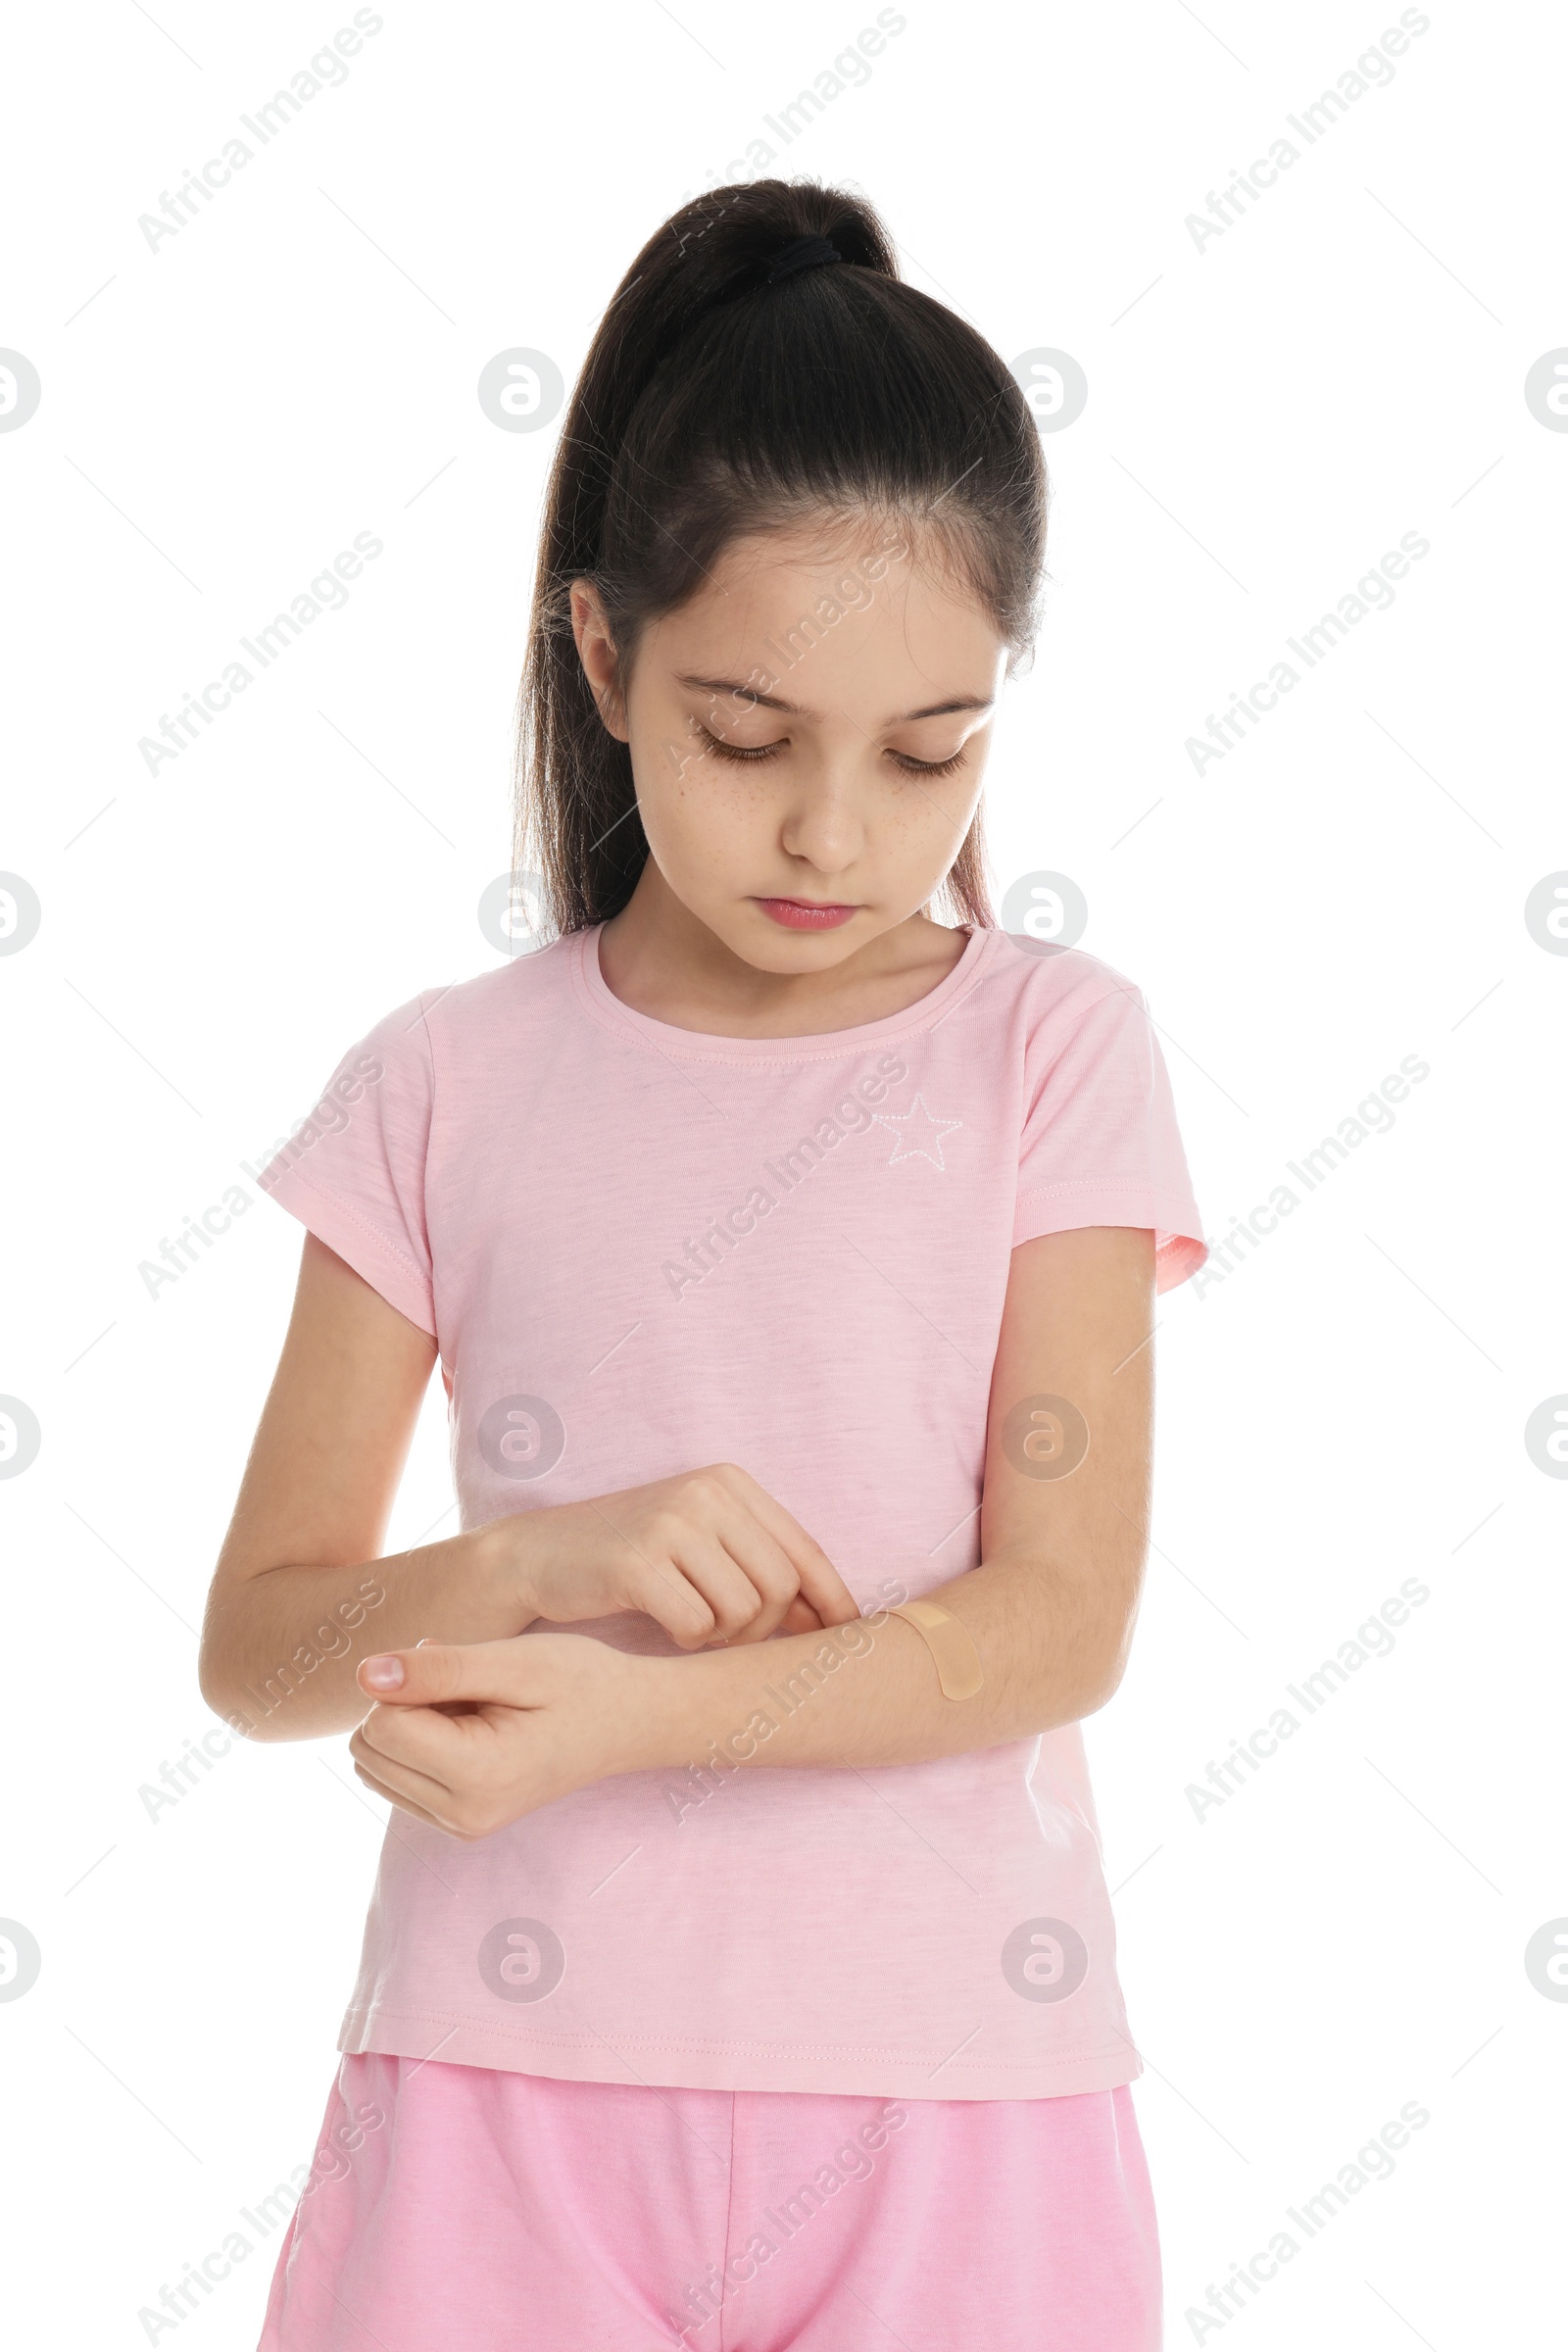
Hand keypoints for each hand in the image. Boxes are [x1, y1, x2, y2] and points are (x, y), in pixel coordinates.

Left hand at [349, 1633, 652, 1838]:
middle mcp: (463, 1815)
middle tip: (467, 1684)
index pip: (380, 1723)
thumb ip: (438, 1669)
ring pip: (374, 1763)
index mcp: (479, 1776)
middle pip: (368, 1747)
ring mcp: (461, 1826)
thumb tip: (364, 1675)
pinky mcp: (458, 1823)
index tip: (461, 1669)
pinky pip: (395, 1778)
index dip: (410, 1681)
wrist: (630, 1722)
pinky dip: (419, 1744)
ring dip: (408, 1723)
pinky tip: (469, 1725)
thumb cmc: (581, 1681)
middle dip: (403, 1703)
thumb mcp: (515, 1661)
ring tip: (471, 1704)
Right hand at [501, 1463, 858, 1650]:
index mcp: (730, 1483)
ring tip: (692, 1624)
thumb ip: (760, 1564)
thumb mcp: (701, 1541)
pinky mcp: (638, 1562)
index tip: (842, 1636)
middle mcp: (705, 1494)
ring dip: (723, 1636)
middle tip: (728, 1637)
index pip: (804, 1549)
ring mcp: (671, 1524)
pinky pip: (697, 1625)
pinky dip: (687, 1638)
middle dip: (763, 1629)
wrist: (539, 1556)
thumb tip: (835, 1618)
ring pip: (744, 1610)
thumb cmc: (631, 1557)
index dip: (830, 1600)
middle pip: (780, 1587)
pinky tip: (664, 1625)